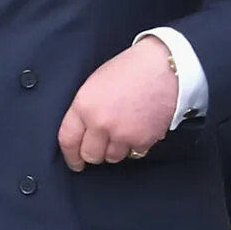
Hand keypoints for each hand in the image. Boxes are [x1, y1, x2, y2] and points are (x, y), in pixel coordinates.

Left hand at [60, 37, 177, 171]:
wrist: (162, 66)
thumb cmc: (130, 70)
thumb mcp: (95, 85)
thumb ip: (85, 110)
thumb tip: (81, 133)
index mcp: (84, 106)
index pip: (68, 140)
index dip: (71, 155)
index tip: (75, 162)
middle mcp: (100, 123)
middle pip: (91, 155)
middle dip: (96, 152)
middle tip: (103, 143)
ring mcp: (122, 134)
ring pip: (113, 157)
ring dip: (117, 149)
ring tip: (125, 129)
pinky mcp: (143, 140)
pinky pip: (135, 153)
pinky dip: (137, 144)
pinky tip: (139, 127)